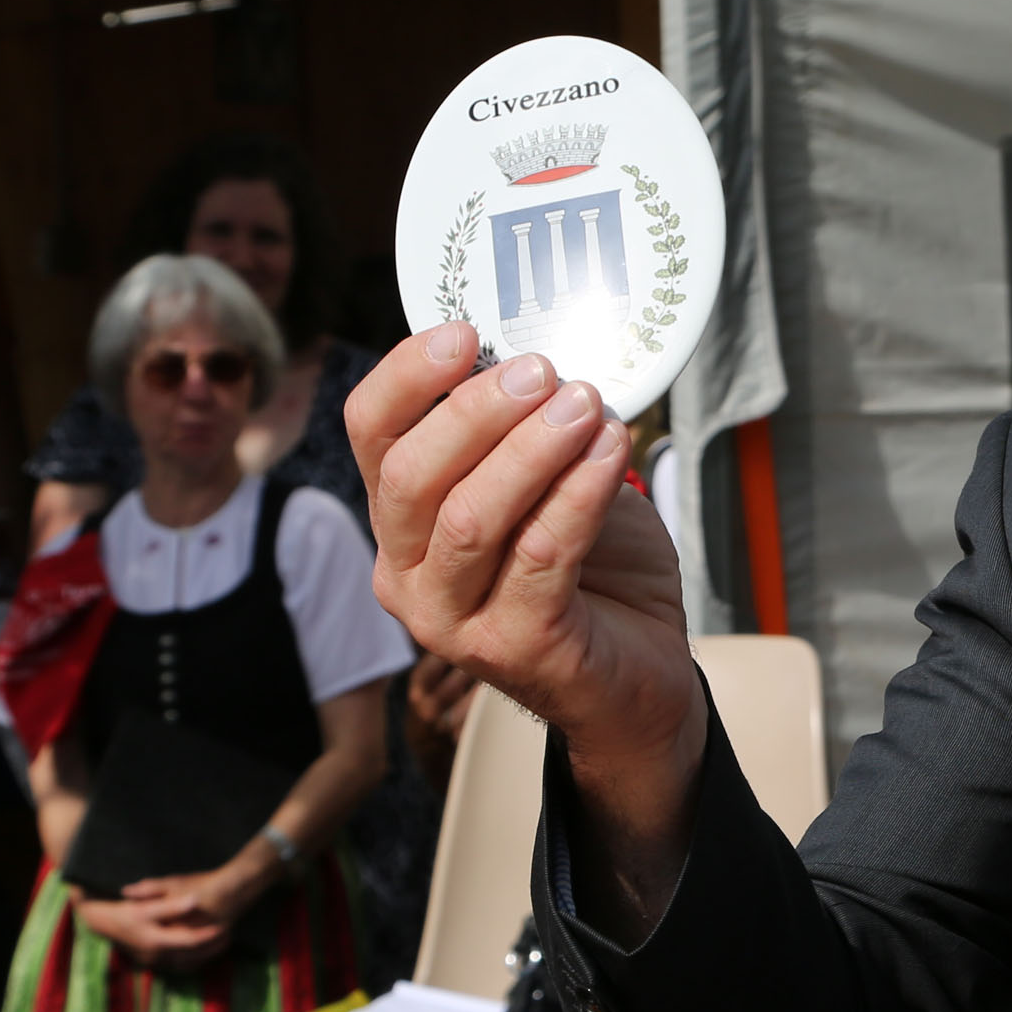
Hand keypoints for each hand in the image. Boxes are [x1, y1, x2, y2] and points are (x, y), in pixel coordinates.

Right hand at [73, 881, 235, 974]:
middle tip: (230, 934)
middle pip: (192, 955)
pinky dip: (194, 960)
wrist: (100, 922)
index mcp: (154, 939)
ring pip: (187, 963)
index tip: (225, 926)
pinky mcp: (152, 962)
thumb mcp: (145, 905)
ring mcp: (153, 961)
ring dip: (207, 955)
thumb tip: (193, 902)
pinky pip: (178, 966)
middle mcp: (155, 955)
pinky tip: (206, 950)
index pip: (189, 940)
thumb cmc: (125, 908)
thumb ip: (170, 905)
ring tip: (224, 942)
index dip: (209, 935)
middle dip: (213, 947)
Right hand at [348, 329, 702, 866]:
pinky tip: (610, 451)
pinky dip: (577, 494)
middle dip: (476, 411)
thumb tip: (538, 354)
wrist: (641, 678)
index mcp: (401, 523)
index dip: (408, 376)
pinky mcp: (514, 649)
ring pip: (469, 518)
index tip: (464, 332)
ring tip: (587, 405)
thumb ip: (529, 431)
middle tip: (543, 372)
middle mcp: (407, 574)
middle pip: (411, 476)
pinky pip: (540, 556)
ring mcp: (452, 621)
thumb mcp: (551, 485)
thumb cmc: (594, 573)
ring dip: (531, 450)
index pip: (370, 435)